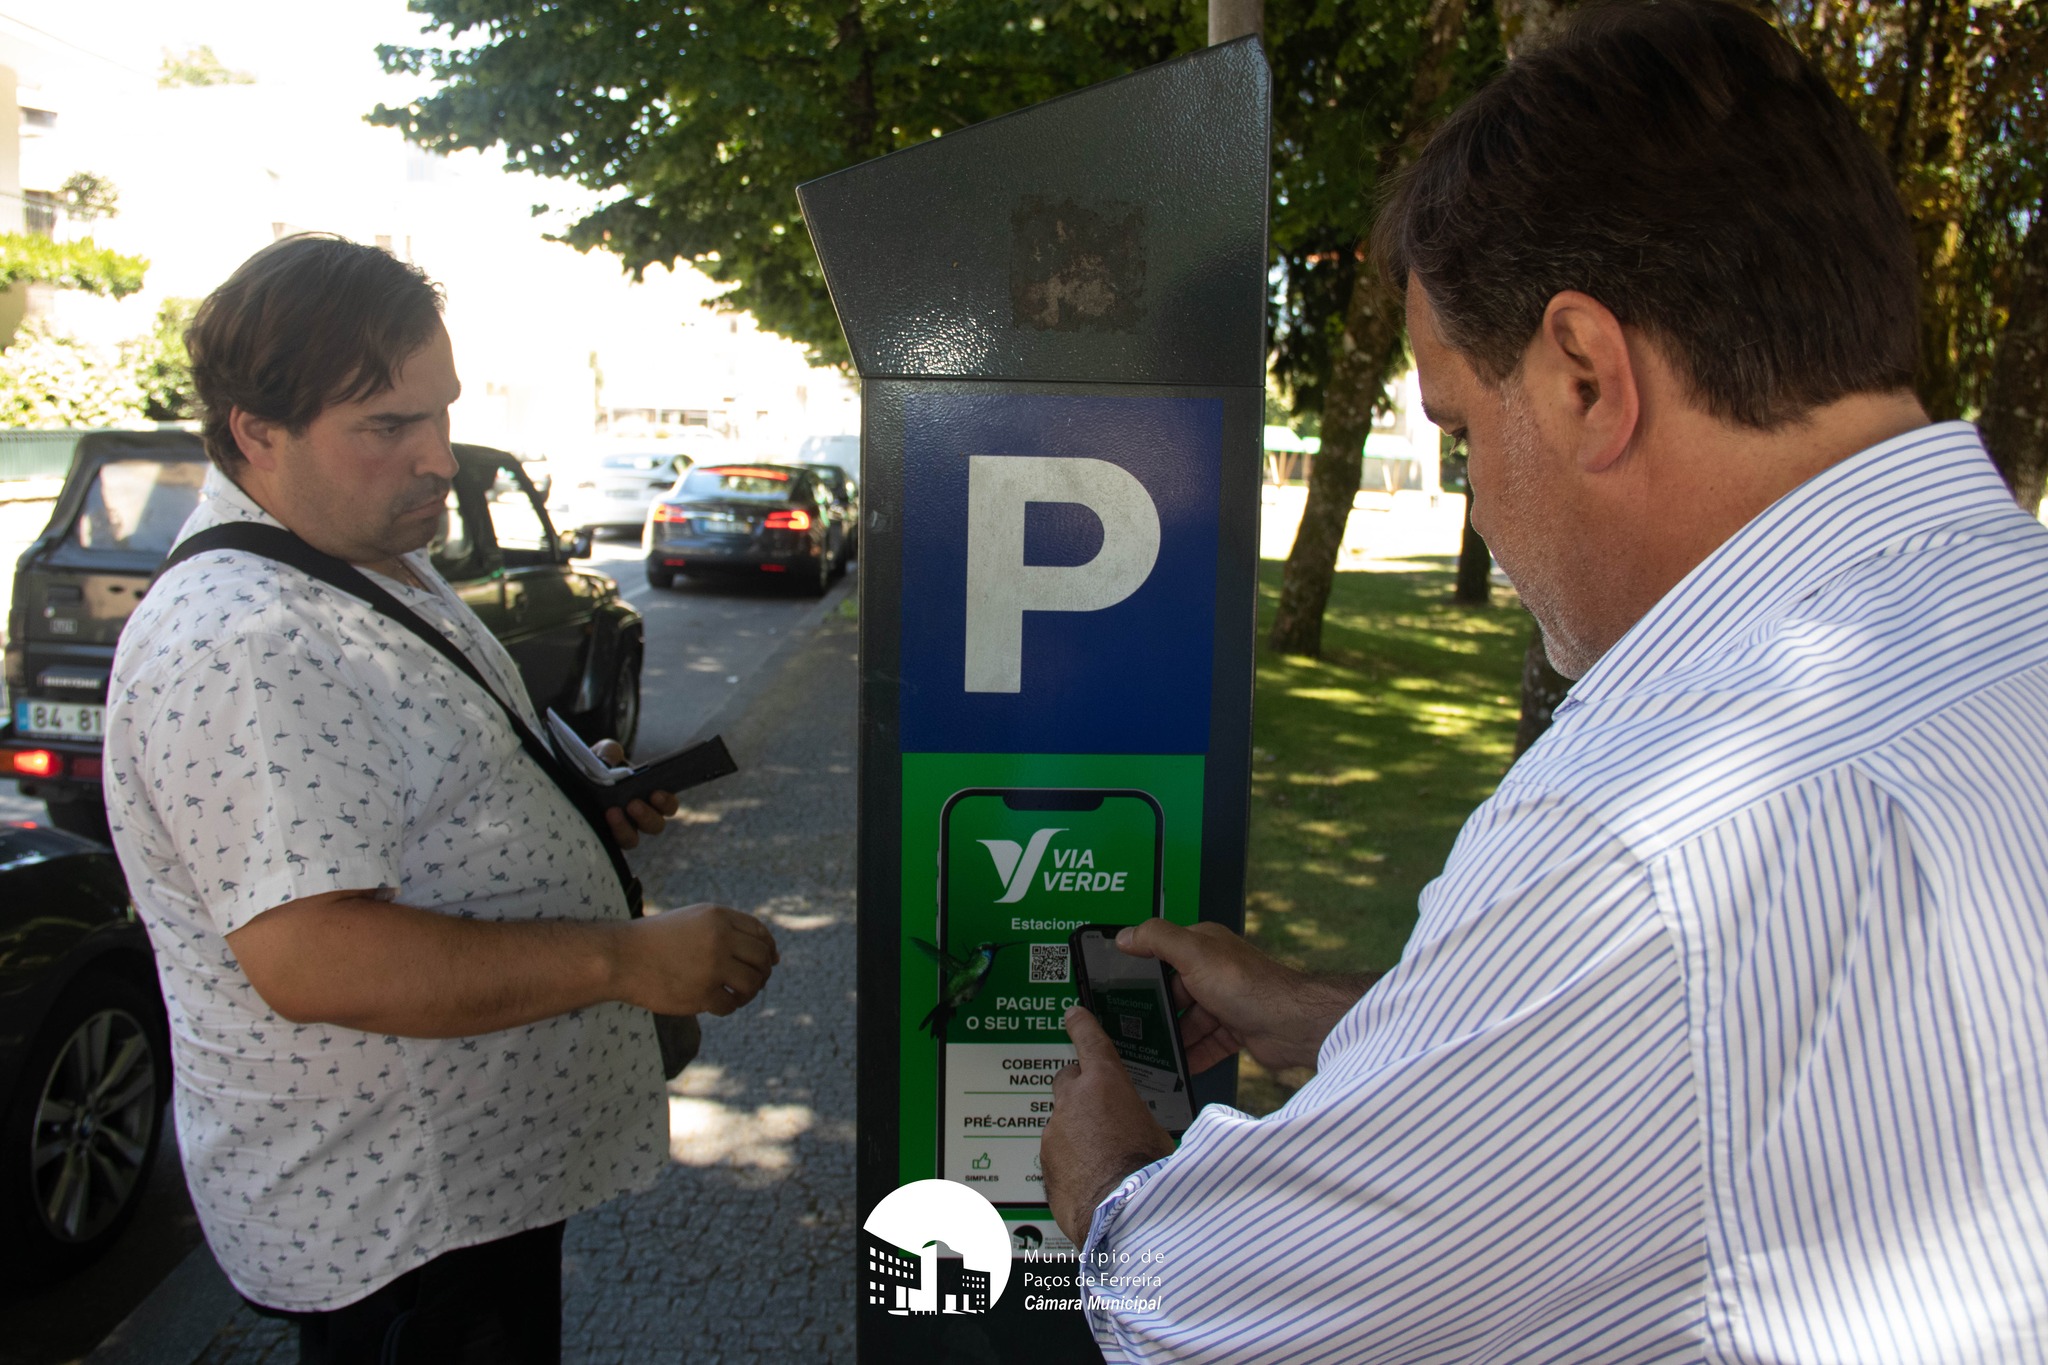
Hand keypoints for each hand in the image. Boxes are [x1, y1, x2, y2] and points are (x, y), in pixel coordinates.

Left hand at [592, 739, 679, 849]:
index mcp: (648, 797)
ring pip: (632, 840)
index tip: (656, 793)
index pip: (667, 805)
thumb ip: (609, 751)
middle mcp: (638, 818)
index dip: (666, 802)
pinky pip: (609, 843)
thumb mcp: (601, 755)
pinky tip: (599, 819)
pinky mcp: (602, 839)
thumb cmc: (595, 768)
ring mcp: (620, 830)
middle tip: (633, 804)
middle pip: (655, 825)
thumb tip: (612, 756)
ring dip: (625, 828)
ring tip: (612, 812)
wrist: (571, 782)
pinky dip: (606, 832)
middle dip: (647, 816)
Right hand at [617, 903, 778, 1015]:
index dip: (768, 948)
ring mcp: (712, 967)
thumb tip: (773, 955)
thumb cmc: (657, 939)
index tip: (767, 961)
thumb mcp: (693, 920)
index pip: (761, 933)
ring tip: (736, 994)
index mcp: (718, 917)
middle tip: (752, 982)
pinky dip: (728, 1006)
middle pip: (762, 958)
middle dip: (762, 972)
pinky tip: (718, 1003)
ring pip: (752, 983)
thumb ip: (729, 930)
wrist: (620, 957)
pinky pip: (730, 1004)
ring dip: (749, 992)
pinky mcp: (701, 993)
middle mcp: (720, 939)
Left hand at [1043, 1006, 1174, 1245]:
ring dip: (1077, 1131)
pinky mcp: (1045, 1163)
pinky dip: (1069, 1159)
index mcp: (1106, 1084)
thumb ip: (1138, 1118)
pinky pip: (1056, 1153)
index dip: (1082, 1025)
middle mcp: (1074, 1102)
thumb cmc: (1148, 1172)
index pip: (1090, 1041)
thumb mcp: (1157, 1133)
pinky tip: (1089, 1178)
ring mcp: (1054, 1132)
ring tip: (1101, 1157)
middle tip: (1099, 1107)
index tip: (1073, 1015)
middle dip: (1080, 1088)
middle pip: (1069, 1079)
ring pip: (1062, 1122)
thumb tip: (1139, 1127)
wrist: (1123, 1215)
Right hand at [1115, 920, 1368, 1074]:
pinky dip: (1191, 1057)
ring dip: (1171, 1039)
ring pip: (1189, 1022)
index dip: (1140, 968)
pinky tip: (1172, 1070)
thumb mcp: (1194, 953)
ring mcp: (1225, 1003)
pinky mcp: (1236, 1031)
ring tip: (1143, 1054)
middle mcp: (1214, 971)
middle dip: (1153, 1011)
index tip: (1114, 987)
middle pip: (1173, 992)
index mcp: (1204, 946)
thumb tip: (1124, 936)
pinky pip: (1206, 1045)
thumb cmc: (1246, 984)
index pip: (1164, 952)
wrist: (1292, 1023)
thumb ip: (1157, 939)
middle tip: (1124, 1029)